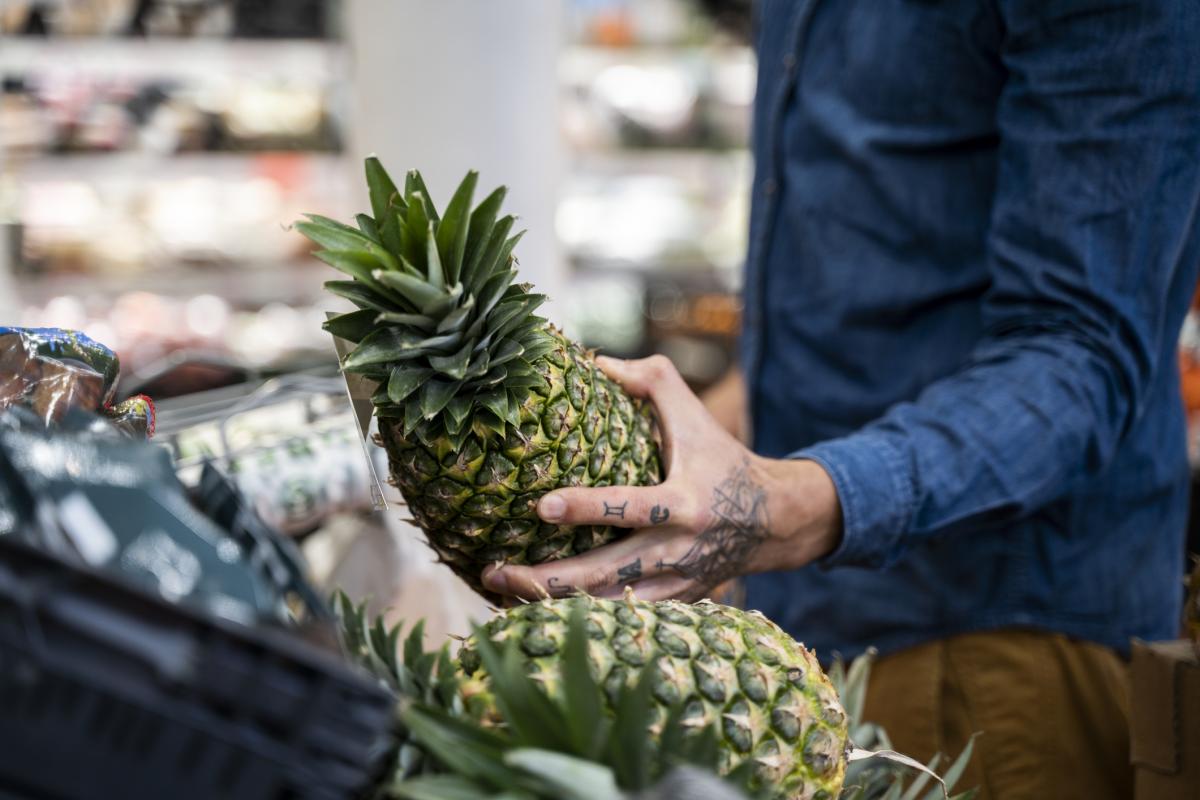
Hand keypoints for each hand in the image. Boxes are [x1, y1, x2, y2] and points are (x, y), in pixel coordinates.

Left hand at [480, 355, 843, 602]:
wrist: (774, 519)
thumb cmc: (722, 458)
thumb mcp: (694, 414)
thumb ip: (651, 380)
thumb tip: (595, 361)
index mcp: (685, 503)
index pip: (629, 508)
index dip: (585, 509)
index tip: (541, 505)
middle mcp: (679, 550)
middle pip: (606, 574)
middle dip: (547, 579)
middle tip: (494, 570)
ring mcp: (675, 583)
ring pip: (606, 606)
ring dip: (551, 603)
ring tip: (498, 591)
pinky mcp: (673, 602)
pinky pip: (618, 617)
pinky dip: (577, 615)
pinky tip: (532, 606)